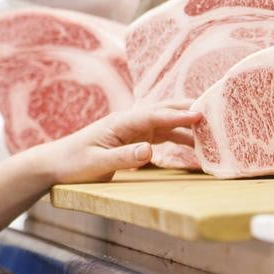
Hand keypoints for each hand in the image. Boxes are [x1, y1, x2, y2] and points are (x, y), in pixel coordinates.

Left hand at [26, 101, 201, 184]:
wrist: (56, 164)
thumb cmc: (73, 164)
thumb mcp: (97, 164)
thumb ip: (123, 157)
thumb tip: (149, 150)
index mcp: (120, 123)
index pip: (154, 115)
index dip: (177, 115)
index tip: (200, 114)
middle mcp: (129, 122)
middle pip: (163, 111)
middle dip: (189, 109)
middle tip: (217, 111)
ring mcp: (132, 129)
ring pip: (166, 122)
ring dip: (187, 124)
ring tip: (214, 129)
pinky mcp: (134, 139)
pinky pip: (162, 134)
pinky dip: (179, 136)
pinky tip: (195, 145)